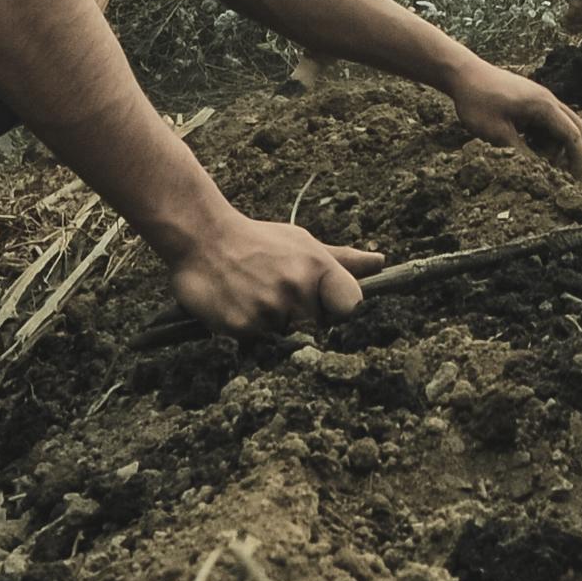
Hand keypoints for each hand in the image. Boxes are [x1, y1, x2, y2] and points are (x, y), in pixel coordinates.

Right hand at [168, 212, 382, 332]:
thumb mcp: (302, 243)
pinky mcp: (242, 327)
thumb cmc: (258, 241)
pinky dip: (249, 329)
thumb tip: (380, 262)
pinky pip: (257, 342)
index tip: (324, 302)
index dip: (339, 307)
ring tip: (254, 295)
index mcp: (317, 267)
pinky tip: (238, 305)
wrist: (201, 237)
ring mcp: (269, 310)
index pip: (351, 305)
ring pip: (286, 338)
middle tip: (275, 291)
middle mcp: (297, 289)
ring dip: (273, 324)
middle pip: (318, 327)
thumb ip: (342, 260)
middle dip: (302, 317)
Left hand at [443, 59, 581, 170]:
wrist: (463, 74)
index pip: (572, 135)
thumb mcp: (498, 135)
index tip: (576, 180)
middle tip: (562, 174)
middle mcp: (548, 100)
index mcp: (544, 107)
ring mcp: (540, 97)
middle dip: (572, 151)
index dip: (577, 159)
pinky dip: (543, 135)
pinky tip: (525, 144)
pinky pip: (547, 120)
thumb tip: (539, 173)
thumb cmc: (479, 102)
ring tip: (534, 159)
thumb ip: (522, 154)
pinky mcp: (530, 99)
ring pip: (560, 125)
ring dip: (554, 144)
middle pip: (574, 127)